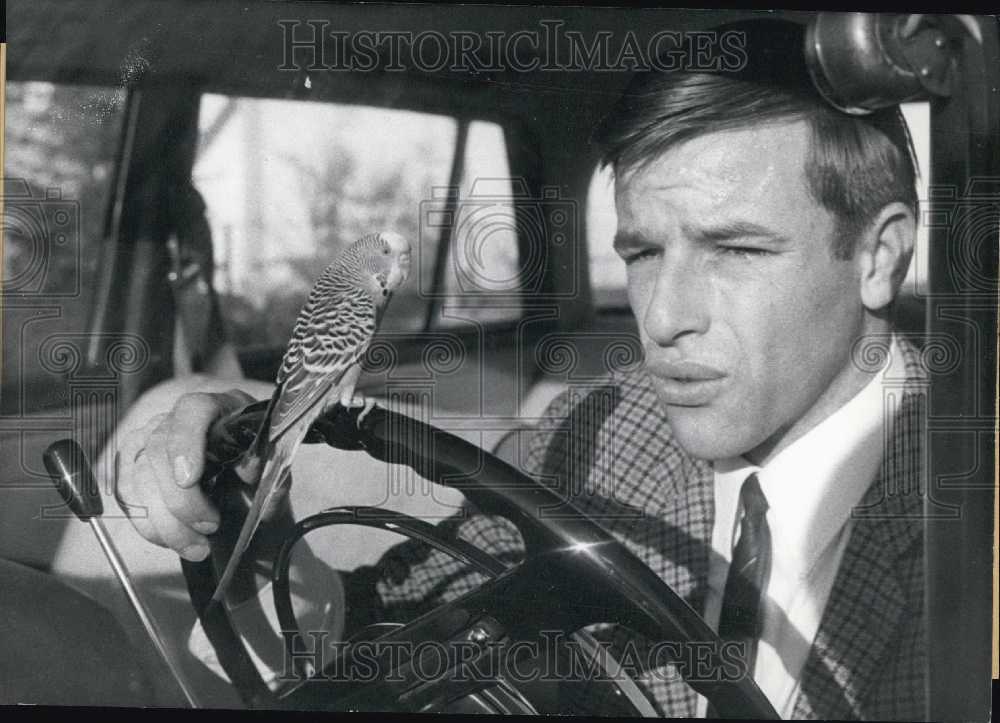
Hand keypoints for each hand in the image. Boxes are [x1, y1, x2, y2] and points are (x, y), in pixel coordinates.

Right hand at [115, 389, 257, 560]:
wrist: (245, 488)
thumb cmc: (259, 471)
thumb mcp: (273, 468)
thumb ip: (267, 465)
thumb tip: (249, 469)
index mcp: (219, 408)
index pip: (191, 412)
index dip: (185, 444)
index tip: (189, 480)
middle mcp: (178, 418)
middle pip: (159, 450)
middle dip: (181, 500)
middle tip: (210, 527)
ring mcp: (150, 439)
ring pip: (139, 478)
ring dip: (166, 522)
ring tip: (197, 546)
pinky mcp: (133, 464)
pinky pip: (127, 496)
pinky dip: (149, 525)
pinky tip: (173, 539)